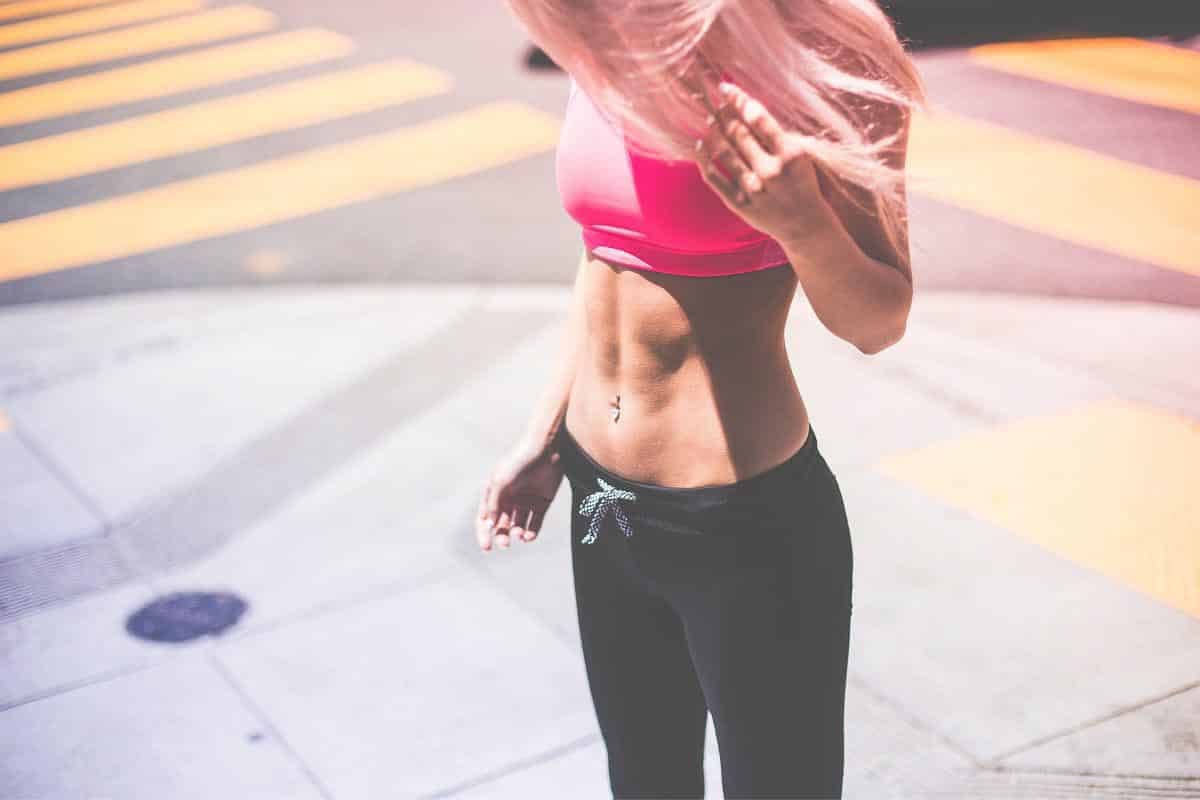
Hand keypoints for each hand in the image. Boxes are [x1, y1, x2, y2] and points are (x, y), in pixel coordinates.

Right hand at [476, 435, 564, 550]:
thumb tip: (488, 524)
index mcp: (494, 493)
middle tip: (505, 544)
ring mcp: (525, 501)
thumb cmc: (518, 461)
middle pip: (502, 524)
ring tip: (519, 534)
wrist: (545, 448)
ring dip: (517, 533)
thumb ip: (492, 503)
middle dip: (502, 536)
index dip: (484, 534)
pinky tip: (529, 536)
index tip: (486, 548)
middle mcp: (509, 498)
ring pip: (518, 526)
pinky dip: (532, 533)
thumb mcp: (500, 481)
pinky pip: (535, 523)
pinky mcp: (542, 502)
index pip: (485, 518)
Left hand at [693, 81, 834, 244]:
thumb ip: (776, 134)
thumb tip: (746, 106)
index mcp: (791, 154)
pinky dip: (704, 160)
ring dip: (713, 132)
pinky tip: (700, 146)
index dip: (739, 100)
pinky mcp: (739, 205)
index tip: (726, 87)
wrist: (806, 225)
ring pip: (724, 152)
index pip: (759, 119)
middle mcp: (771, 172)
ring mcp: (753, 190)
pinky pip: (714, 178)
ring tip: (710, 120)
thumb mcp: (801, 154)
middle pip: (739, 133)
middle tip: (716, 103)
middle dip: (724, 114)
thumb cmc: (803, 183)